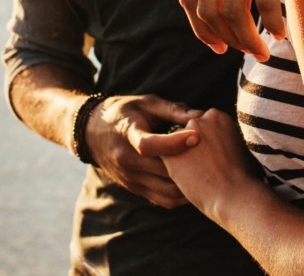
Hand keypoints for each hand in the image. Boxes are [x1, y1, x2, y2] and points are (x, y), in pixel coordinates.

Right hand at [84, 94, 201, 207]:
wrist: (91, 133)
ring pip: (166, 191)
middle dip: (189, 165)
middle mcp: (127, 161)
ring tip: (206, 171)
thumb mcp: (145, 103)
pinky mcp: (135, 189)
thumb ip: (173, 109)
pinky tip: (193, 182)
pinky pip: (163, 200)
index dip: (175, 143)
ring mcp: (131, 179)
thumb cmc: (124, 112)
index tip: (197, 136)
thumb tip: (200, 116)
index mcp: (128, 135)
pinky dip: (180, 194)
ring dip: (188, 183)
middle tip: (212, 155)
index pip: (149, 145)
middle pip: (163, 171)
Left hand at [161, 109, 257, 217]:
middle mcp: (199, 120)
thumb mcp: (239, 146)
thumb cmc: (243, 176)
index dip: (208, 143)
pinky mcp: (169, 154)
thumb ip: (224, 137)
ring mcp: (183, 136)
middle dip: (194, 147)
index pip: (204, 125)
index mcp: (217, 116)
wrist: (233, 194)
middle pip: (189, 133)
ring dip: (183, 157)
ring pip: (176, 146)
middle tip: (207, 166)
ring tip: (200, 175)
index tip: (216, 157)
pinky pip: (168, 160)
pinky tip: (190, 180)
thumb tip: (220, 142)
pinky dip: (175, 169)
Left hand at [179, 0, 303, 59]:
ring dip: (247, 41)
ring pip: (234, 11)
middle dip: (225, 39)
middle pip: (208, 8)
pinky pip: (265, 2)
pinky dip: (271, 25)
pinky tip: (282, 33)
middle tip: (245, 52)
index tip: (218, 44)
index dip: (200, 27)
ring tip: (263, 52)